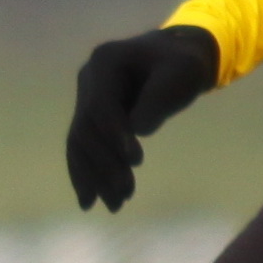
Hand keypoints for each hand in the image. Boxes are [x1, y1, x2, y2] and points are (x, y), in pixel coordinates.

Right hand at [65, 25, 220, 212]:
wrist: (177, 57)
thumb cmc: (182, 63)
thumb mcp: (181, 73)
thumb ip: (157, 101)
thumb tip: (136, 131)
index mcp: (104, 62)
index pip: (101, 104)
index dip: (114, 134)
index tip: (136, 161)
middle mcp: (87, 81)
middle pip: (85, 129)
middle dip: (103, 164)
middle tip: (126, 193)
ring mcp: (86, 99)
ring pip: (81, 143)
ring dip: (95, 176)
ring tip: (115, 205)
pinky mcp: (92, 118)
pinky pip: (84, 148)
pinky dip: (87, 174)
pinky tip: (91, 200)